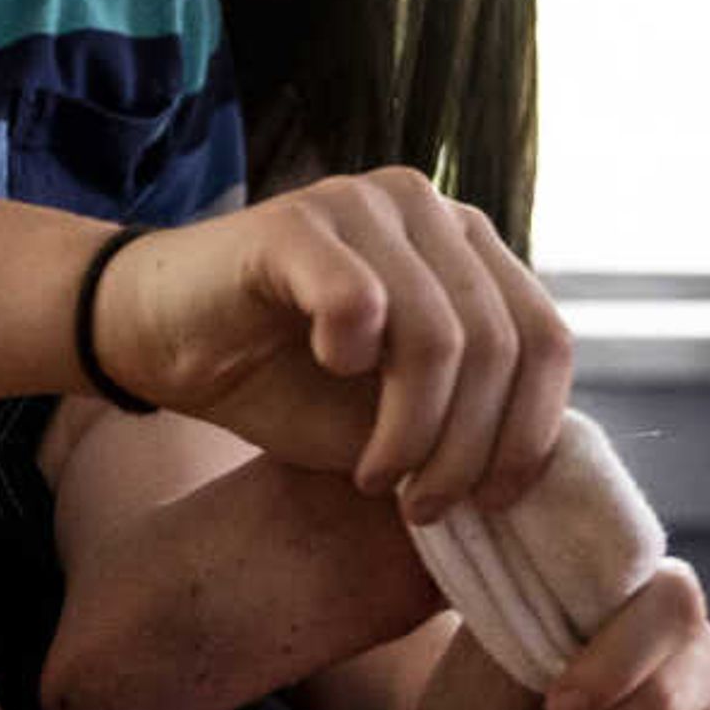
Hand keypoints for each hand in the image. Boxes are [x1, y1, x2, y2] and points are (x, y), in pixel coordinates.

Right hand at [101, 169, 573, 522]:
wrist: (162, 338)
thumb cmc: (283, 378)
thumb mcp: (394, 416)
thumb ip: (466, 423)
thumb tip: (539, 478)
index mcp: (471, 249)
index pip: (546, 339)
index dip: (531, 432)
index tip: (492, 503)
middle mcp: (431, 211)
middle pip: (500, 345)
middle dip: (468, 449)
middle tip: (421, 504)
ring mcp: (366, 206)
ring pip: (440, 336)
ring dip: (412, 431)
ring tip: (376, 475)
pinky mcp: (298, 222)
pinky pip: (361, 300)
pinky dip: (353, 361)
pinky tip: (329, 377)